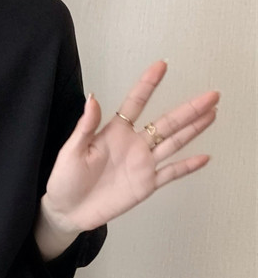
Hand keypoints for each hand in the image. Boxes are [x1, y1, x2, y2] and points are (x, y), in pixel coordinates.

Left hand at [42, 59, 218, 234]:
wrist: (67, 211)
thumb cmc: (64, 180)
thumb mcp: (71, 151)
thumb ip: (85, 126)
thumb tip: (93, 98)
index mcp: (114, 133)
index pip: (135, 103)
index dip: (148, 84)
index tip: (161, 65)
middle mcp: (132, 145)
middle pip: (166, 122)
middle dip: (189, 109)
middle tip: (211, 94)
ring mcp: (141, 164)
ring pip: (173, 143)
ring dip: (193, 129)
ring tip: (212, 113)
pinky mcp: (145, 185)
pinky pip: (170, 173)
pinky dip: (187, 166)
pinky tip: (204, 157)